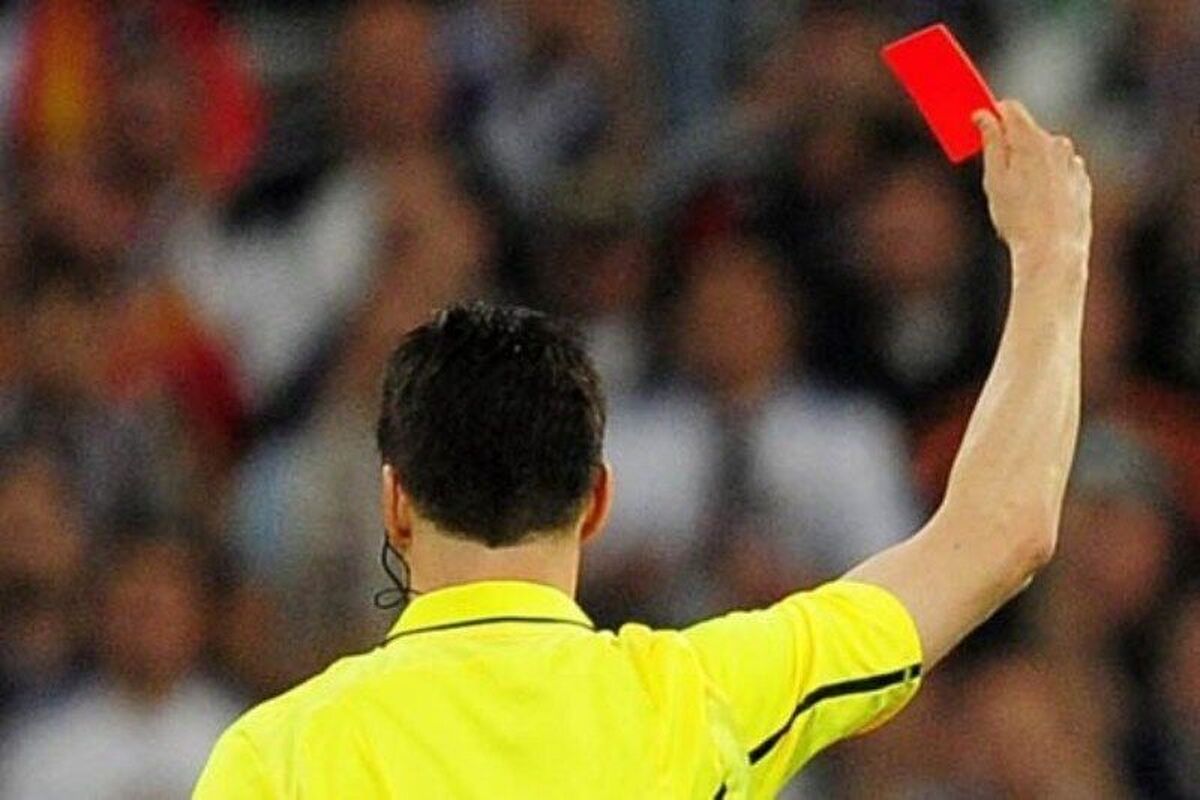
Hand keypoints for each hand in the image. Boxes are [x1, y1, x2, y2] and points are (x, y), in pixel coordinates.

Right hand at [974, 101, 1091, 268]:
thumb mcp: (994, 179)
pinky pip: (1060, 172)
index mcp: (1032, 140)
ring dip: (1030, 165)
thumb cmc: (1019, 218)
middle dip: (1010, 145)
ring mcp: (1072, 163)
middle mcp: (1057, 144)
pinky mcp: (1082, 182)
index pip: (1010, 108)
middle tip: (995, 174)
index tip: (979, 126)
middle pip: (1027, 132)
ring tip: (1018, 199)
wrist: (1053, 251)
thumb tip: (983, 116)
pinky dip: (1047, 181)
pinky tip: (1038, 206)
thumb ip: (990, 143)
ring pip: (1045, 153)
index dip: (992, 114)